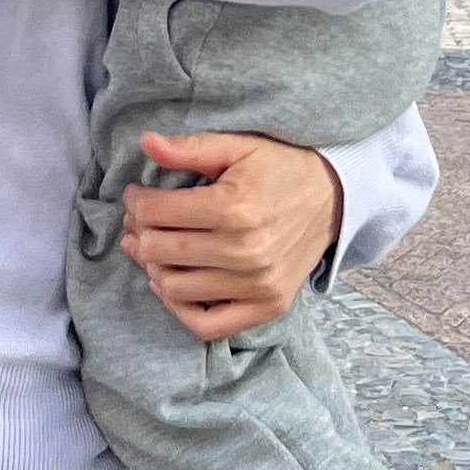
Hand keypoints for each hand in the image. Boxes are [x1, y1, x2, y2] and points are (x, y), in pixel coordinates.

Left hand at [120, 131, 341, 341]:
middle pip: (160, 251)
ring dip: (153, 268)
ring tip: (153, 249)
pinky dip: (180, 309)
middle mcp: (246, 250)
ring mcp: (258, 284)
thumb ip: (190, 147)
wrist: (334, 197)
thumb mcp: (239, 146)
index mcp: (235, 206)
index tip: (136, 195)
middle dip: (139, 233)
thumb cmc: (280, 168)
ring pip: (175, 288)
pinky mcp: (268, 306)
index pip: (157, 213)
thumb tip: (145, 143)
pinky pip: (206, 326)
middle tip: (138, 222)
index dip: (135, 202)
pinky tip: (172, 284)